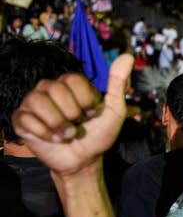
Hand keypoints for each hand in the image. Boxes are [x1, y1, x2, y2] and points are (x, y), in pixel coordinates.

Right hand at [11, 54, 133, 176]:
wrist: (84, 160)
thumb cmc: (98, 134)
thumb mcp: (114, 110)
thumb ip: (118, 83)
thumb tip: (127, 56)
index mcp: (70, 84)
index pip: (72, 79)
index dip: (84, 99)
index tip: (92, 113)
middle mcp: (49, 89)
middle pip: (55, 89)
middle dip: (72, 113)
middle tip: (78, 124)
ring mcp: (33, 103)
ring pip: (38, 101)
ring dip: (58, 123)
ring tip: (68, 134)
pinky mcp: (22, 120)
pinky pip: (26, 119)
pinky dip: (45, 133)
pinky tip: (54, 139)